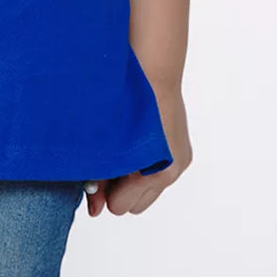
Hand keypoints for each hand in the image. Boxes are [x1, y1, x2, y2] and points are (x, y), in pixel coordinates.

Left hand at [82, 85, 191, 216]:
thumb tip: (92, 207)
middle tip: (108, 163)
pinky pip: (159, 177)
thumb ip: (99, 176)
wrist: (152, 69)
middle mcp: (172, 172)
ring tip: (124, 152)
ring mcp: (180, 164)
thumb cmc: (126, 99)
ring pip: (147, 194)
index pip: (120, 206)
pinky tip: (138, 145)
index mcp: (156, 171)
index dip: (105, 191)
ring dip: (134, 181)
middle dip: (120, 189)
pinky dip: (147, 168)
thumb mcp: (106, 141)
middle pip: (134, 206)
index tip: (96, 173)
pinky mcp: (183, 155)